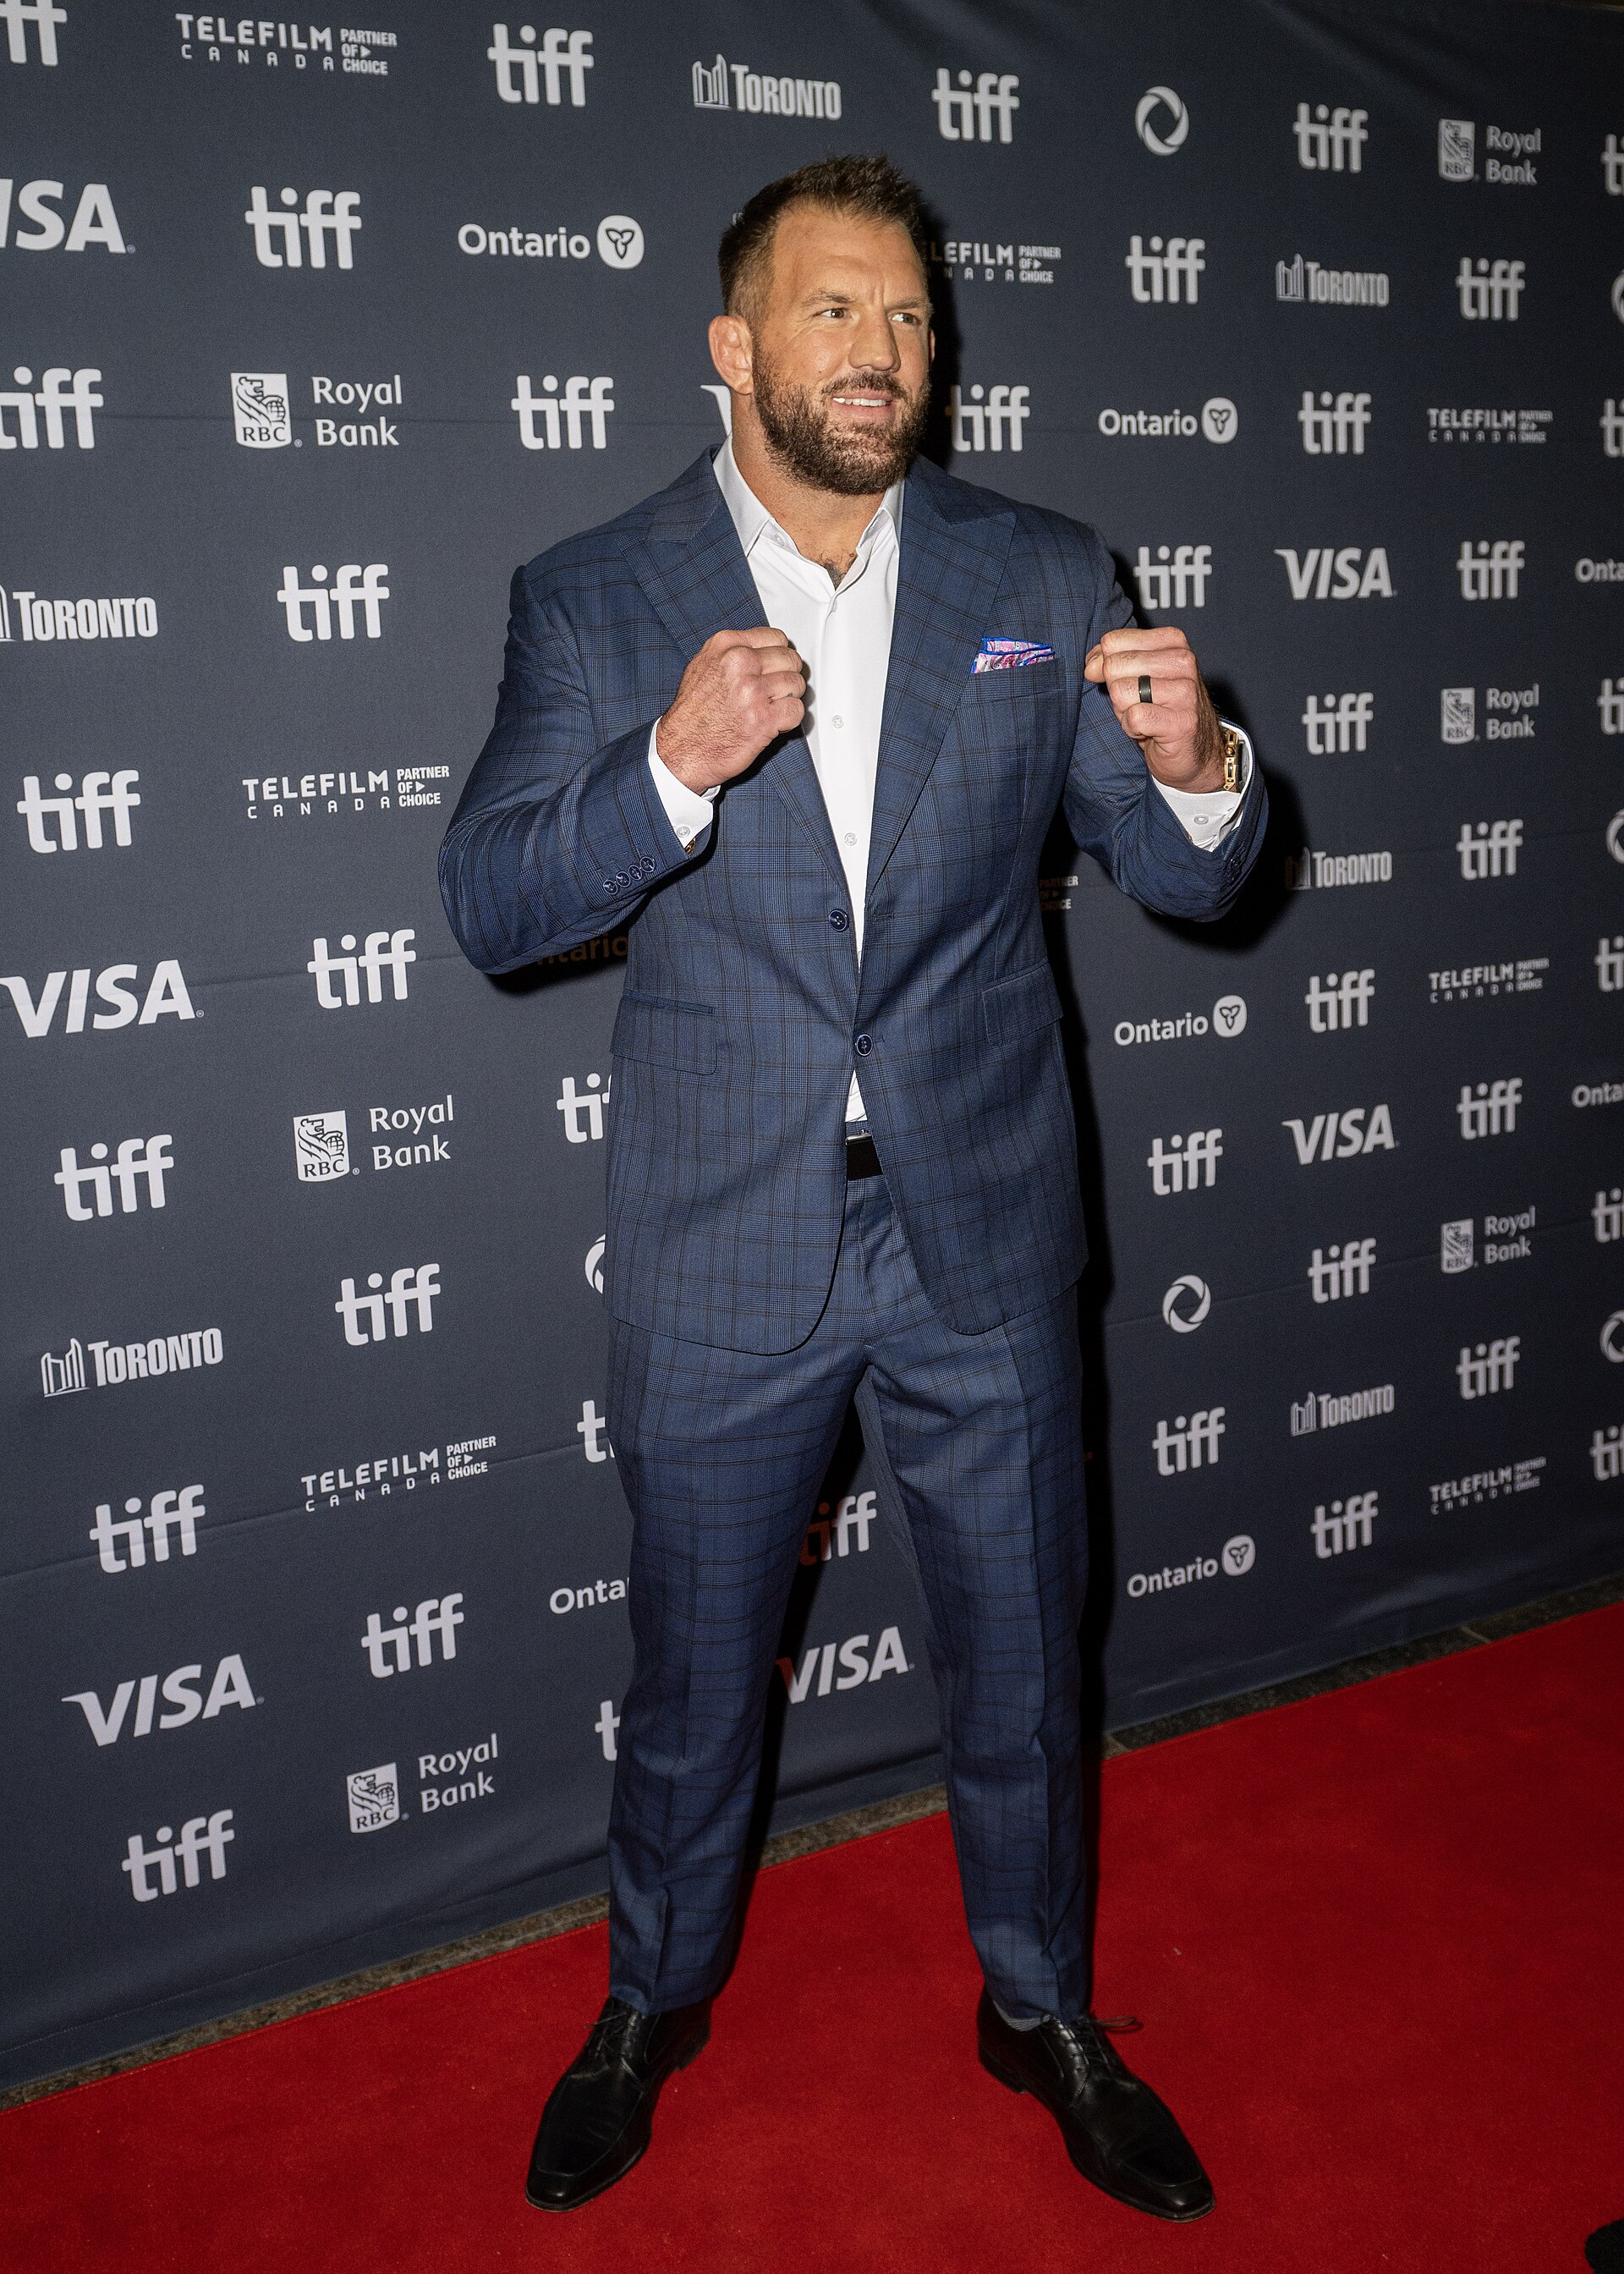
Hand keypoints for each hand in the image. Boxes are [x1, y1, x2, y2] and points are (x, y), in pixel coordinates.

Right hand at [655, 627, 806, 790]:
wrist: (681, 750)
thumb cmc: (691, 715)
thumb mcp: (703, 666)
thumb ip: (733, 653)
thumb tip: (763, 652)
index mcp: (726, 645)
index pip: (776, 638)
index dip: (780, 656)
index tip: (776, 669)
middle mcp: (739, 663)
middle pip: (790, 660)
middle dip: (787, 677)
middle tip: (775, 693)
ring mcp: (752, 690)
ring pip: (796, 684)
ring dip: (788, 699)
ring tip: (770, 709)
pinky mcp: (763, 718)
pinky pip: (796, 710)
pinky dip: (789, 720)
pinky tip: (772, 723)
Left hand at [1083, 625, 1224, 792]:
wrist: (1193, 751)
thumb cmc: (1159, 709)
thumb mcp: (1132, 675)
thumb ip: (1108, 660)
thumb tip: (1091, 667)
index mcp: (1172, 641)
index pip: (1113, 642)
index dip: (1108, 667)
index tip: (1129, 682)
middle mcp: (1183, 661)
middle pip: (1114, 666)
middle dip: (1116, 692)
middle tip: (1139, 703)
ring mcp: (1185, 691)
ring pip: (1120, 692)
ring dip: (1124, 712)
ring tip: (1146, 717)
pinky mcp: (1181, 721)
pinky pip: (1133, 718)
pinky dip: (1132, 729)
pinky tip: (1149, 731)